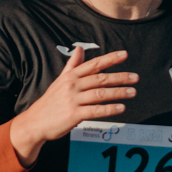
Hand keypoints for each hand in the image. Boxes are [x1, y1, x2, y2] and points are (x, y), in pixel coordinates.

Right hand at [9, 47, 137, 166]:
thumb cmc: (50, 102)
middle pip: (100, 78)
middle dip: (120, 77)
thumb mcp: (60, 80)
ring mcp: (72, 100)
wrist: (35, 122)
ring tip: (132, 92)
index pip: (93, 64)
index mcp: (70, 76)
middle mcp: (72, 85)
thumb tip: (80, 48)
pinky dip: (110, 109)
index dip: (110, 59)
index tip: (125, 55)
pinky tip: (121, 108)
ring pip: (100, 94)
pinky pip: (96, 110)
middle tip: (136, 77)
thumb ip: (72, 65)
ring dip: (119, 92)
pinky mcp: (73, 115)